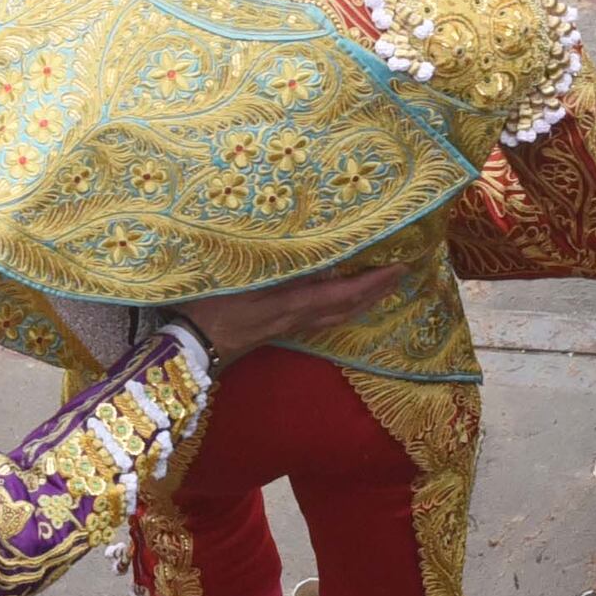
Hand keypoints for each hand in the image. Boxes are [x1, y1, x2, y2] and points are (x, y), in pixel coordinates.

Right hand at [178, 262, 411, 356]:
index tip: (399, 268)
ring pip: (339, 317)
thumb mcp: (241, 277)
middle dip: (377, 291)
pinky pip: (325, 320)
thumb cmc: (210, 306)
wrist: (193, 345)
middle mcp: (298, 318)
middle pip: (348, 308)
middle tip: (402, 273)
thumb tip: (312, 250)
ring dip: (364, 302)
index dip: (373, 282)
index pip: (343, 294)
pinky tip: (346, 303)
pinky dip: (344, 309)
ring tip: (383, 287)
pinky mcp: (282, 331)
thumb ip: (276, 264)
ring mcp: (291, 328)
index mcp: (291, 304)